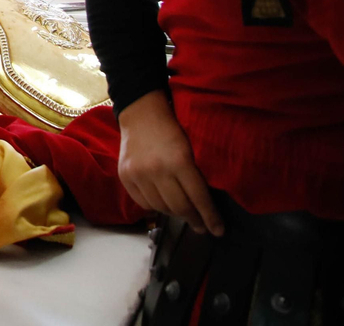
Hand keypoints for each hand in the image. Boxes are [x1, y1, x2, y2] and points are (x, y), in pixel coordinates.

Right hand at [116, 91, 223, 235]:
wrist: (140, 113)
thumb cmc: (171, 129)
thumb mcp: (189, 149)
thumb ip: (195, 176)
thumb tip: (203, 206)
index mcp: (179, 161)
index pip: (199, 197)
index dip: (210, 217)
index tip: (218, 231)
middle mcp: (157, 170)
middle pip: (180, 207)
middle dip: (194, 219)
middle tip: (202, 226)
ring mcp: (138, 174)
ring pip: (161, 208)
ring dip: (175, 214)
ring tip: (183, 213)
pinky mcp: (125, 177)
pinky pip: (143, 203)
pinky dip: (156, 207)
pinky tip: (163, 204)